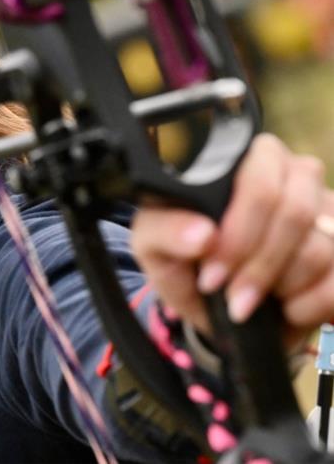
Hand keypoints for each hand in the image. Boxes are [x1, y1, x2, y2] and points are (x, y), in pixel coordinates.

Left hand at [131, 133, 333, 343]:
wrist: (212, 306)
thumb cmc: (182, 260)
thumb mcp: (154, 245)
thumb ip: (166, 231)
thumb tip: (202, 235)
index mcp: (246, 162)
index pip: (261, 182)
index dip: (240, 234)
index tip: (212, 275)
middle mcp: (295, 176)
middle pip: (296, 211)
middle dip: (259, 265)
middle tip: (231, 296)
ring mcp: (329, 213)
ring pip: (320, 249)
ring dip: (279, 287)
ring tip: (249, 301)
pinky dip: (308, 306)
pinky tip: (284, 308)